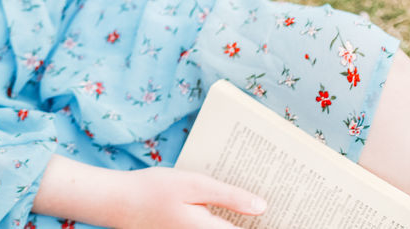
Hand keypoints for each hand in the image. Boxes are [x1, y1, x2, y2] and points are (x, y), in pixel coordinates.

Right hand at [113, 167, 266, 228]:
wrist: (116, 203)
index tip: (293, 214)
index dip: (272, 222)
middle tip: (278, 206)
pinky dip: (226, 220)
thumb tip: (263, 207)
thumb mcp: (193, 185)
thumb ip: (229, 197)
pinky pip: (215, 228)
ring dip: (241, 219)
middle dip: (257, 219)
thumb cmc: (153, 190)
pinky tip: (233, 208)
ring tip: (257, 206)